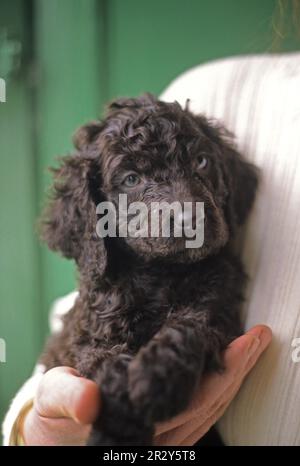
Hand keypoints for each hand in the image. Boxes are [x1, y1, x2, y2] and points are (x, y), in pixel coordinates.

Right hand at [23, 325, 270, 444]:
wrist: (53, 436)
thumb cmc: (54, 419)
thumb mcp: (52, 403)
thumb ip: (66, 398)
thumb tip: (89, 399)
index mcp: (136, 432)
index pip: (187, 405)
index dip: (217, 376)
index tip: (239, 345)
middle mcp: (159, 437)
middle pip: (208, 405)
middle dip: (237, 370)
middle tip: (258, 336)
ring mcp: (166, 435)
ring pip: (210, 408)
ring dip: (234, 375)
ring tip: (252, 343)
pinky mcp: (166, 427)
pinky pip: (202, 407)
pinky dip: (219, 382)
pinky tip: (228, 361)